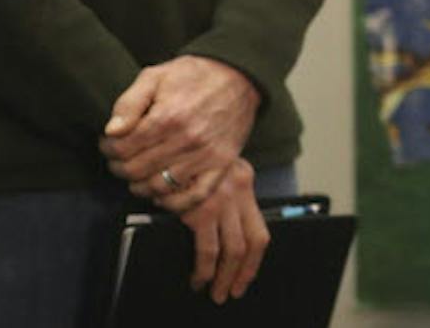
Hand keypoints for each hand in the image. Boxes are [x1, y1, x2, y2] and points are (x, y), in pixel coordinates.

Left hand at [100, 56, 260, 210]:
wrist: (240, 76)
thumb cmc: (195, 75)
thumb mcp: (156, 75)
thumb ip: (129, 103)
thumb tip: (112, 131)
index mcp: (168, 116)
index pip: (123, 148)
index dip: (108, 148)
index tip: (109, 144)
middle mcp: (187, 139)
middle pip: (136, 170)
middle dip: (120, 167)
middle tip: (120, 159)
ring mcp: (206, 155)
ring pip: (158, 187)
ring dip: (140, 185)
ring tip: (138, 174)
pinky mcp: (222, 164)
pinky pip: (193, 197)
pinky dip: (172, 203)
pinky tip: (161, 194)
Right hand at [179, 159, 269, 304]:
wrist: (169, 139)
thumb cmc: (184, 157)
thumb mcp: (212, 170)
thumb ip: (220, 192)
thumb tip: (220, 225)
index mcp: (245, 180)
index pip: (259, 228)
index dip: (255, 258)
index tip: (247, 275)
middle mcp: (240, 191)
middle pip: (253, 242)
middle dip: (244, 273)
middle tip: (233, 291)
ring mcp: (222, 201)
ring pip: (234, 250)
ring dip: (225, 276)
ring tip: (215, 291)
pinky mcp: (202, 210)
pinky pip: (208, 249)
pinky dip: (205, 269)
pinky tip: (198, 278)